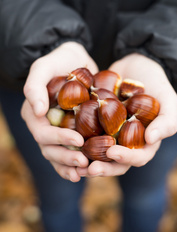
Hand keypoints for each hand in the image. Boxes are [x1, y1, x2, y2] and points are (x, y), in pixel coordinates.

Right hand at [21, 42, 98, 181]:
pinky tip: (87, 171)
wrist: (76, 60)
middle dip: (66, 157)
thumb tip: (37, 111)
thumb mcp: (45, 66)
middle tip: (84, 162)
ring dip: (70, 166)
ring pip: (58, 155)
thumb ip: (35, 85)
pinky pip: (69, 152)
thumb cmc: (60, 60)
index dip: (58, 139)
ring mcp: (56, 130)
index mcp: (34, 113)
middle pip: (49, 149)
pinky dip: (74, 164)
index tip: (79, 140)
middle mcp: (43, 125)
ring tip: (86, 170)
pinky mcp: (70, 131)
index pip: (42, 132)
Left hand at [77, 53, 176, 177]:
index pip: (137, 157)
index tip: (112, 152)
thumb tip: (151, 140)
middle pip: (115, 161)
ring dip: (87, 160)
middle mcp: (126, 140)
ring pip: (98, 152)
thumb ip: (166, 121)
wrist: (136, 63)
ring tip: (74, 162)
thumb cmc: (156, 82)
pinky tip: (65, 141)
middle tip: (88, 169)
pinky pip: (85, 134)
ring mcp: (109, 132)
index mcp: (144, 141)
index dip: (126, 158)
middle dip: (103, 167)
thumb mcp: (168, 99)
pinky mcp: (95, 122)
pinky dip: (77, 140)